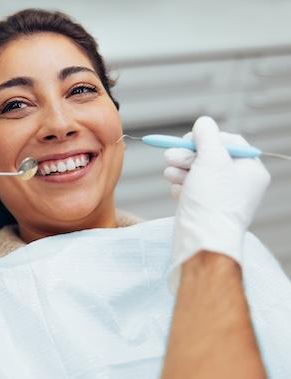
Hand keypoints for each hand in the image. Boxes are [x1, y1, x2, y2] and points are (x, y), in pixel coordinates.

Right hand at [165, 117, 270, 289]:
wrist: (201, 241)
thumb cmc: (212, 203)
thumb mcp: (212, 159)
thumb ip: (207, 136)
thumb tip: (203, 122)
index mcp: (250, 170)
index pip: (229, 141)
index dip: (206, 138)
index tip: (189, 140)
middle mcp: (237, 184)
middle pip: (209, 156)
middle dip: (187, 155)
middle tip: (171, 157)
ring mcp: (219, 197)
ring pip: (196, 172)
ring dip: (180, 169)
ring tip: (170, 174)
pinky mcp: (203, 207)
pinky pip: (190, 188)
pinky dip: (181, 187)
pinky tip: (177, 192)